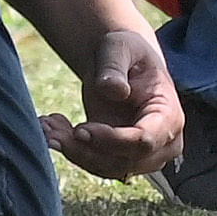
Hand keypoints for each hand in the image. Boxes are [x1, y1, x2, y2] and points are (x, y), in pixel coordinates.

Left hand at [42, 24, 185, 180]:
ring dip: (72, 151)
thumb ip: (115, 67)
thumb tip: (114, 90)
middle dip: (84, 149)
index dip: (112, 140)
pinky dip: (70, 150)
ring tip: (47, 125)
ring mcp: (141, 156)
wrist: (121, 64)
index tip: (80, 129)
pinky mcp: (120, 159)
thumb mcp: (120, 48)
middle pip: (123, 161)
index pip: (145, 140)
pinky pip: (94, 164)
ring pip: (104, 167)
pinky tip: (53, 129)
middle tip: (51, 129)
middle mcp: (161, 143)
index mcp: (169, 115)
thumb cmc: (126, 52)